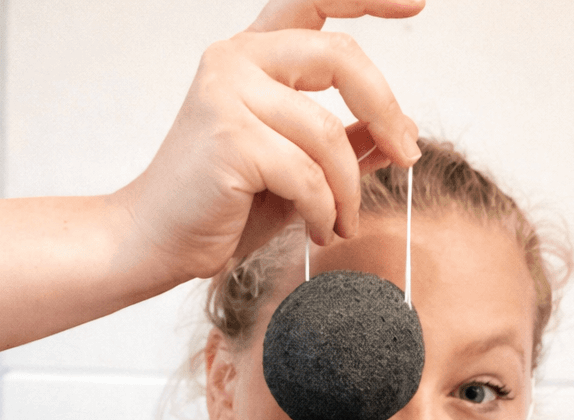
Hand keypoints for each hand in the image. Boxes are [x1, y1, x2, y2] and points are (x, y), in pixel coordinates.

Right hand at [114, 0, 423, 283]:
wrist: (157, 242)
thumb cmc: (221, 207)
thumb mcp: (298, 171)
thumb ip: (344, 144)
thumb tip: (402, 131)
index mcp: (252, 55)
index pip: (316, 1)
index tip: (417, 4)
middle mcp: (236, 60)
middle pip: (342, 58)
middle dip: (386, 112)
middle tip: (408, 155)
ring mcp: (228, 94)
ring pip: (327, 135)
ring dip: (349, 190)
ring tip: (342, 223)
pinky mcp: (229, 138)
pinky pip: (307, 175)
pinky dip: (324, 211)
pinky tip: (316, 230)